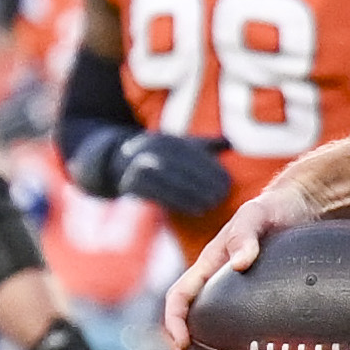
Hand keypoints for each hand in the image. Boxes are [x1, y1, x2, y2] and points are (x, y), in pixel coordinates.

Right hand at [108, 132, 234, 215]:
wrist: (119, 168)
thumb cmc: (163, 161)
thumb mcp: (183, 148)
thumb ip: (206, 145)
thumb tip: (230, 142)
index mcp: (167, 139)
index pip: (193, 153)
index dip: (212, 168)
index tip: (228, 182)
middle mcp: (152, 148)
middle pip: (183, 166)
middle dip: (205, 182)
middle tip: (222, 195)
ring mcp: (140, 165)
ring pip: (172, 180)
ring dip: (195, 193)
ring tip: (212, 203)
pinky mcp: (133, 185)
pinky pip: (161, 195)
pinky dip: (181, 202)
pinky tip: (198, 210)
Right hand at [162, 172, 327, 349]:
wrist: (298, 208)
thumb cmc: (271, 210)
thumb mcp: (256, 216)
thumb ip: (246, 235)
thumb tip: (241, 263)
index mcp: (208, 267)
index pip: (180, 296)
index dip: (175, 321)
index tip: (183, 344)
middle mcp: (219, 284)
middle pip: (199, 323)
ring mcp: (240, 294)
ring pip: (225, 330)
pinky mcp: (262, 299)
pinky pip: (253, 326)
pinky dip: (255, 344)